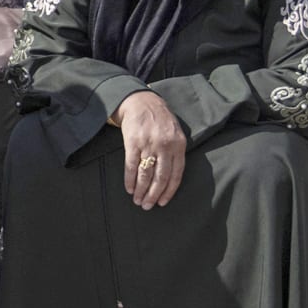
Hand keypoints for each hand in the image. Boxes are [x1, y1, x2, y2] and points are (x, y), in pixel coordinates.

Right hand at [113, 90, 186, 210]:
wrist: (141, 101)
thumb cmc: (160, 120)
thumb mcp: (175, 133)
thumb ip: (176, 152)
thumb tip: (172, 178)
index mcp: (179, 145)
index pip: (176, 175)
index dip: (169, 191)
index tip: (162, 203)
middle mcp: (165, 146)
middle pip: (160, 178)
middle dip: (153, 195)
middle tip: (147, 206)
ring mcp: (149, 144)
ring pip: (146, 174)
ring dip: (140, 190)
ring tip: (137, 200)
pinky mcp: (133, 142)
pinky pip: (131, 166)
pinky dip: (129, 179)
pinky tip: (128, 188)